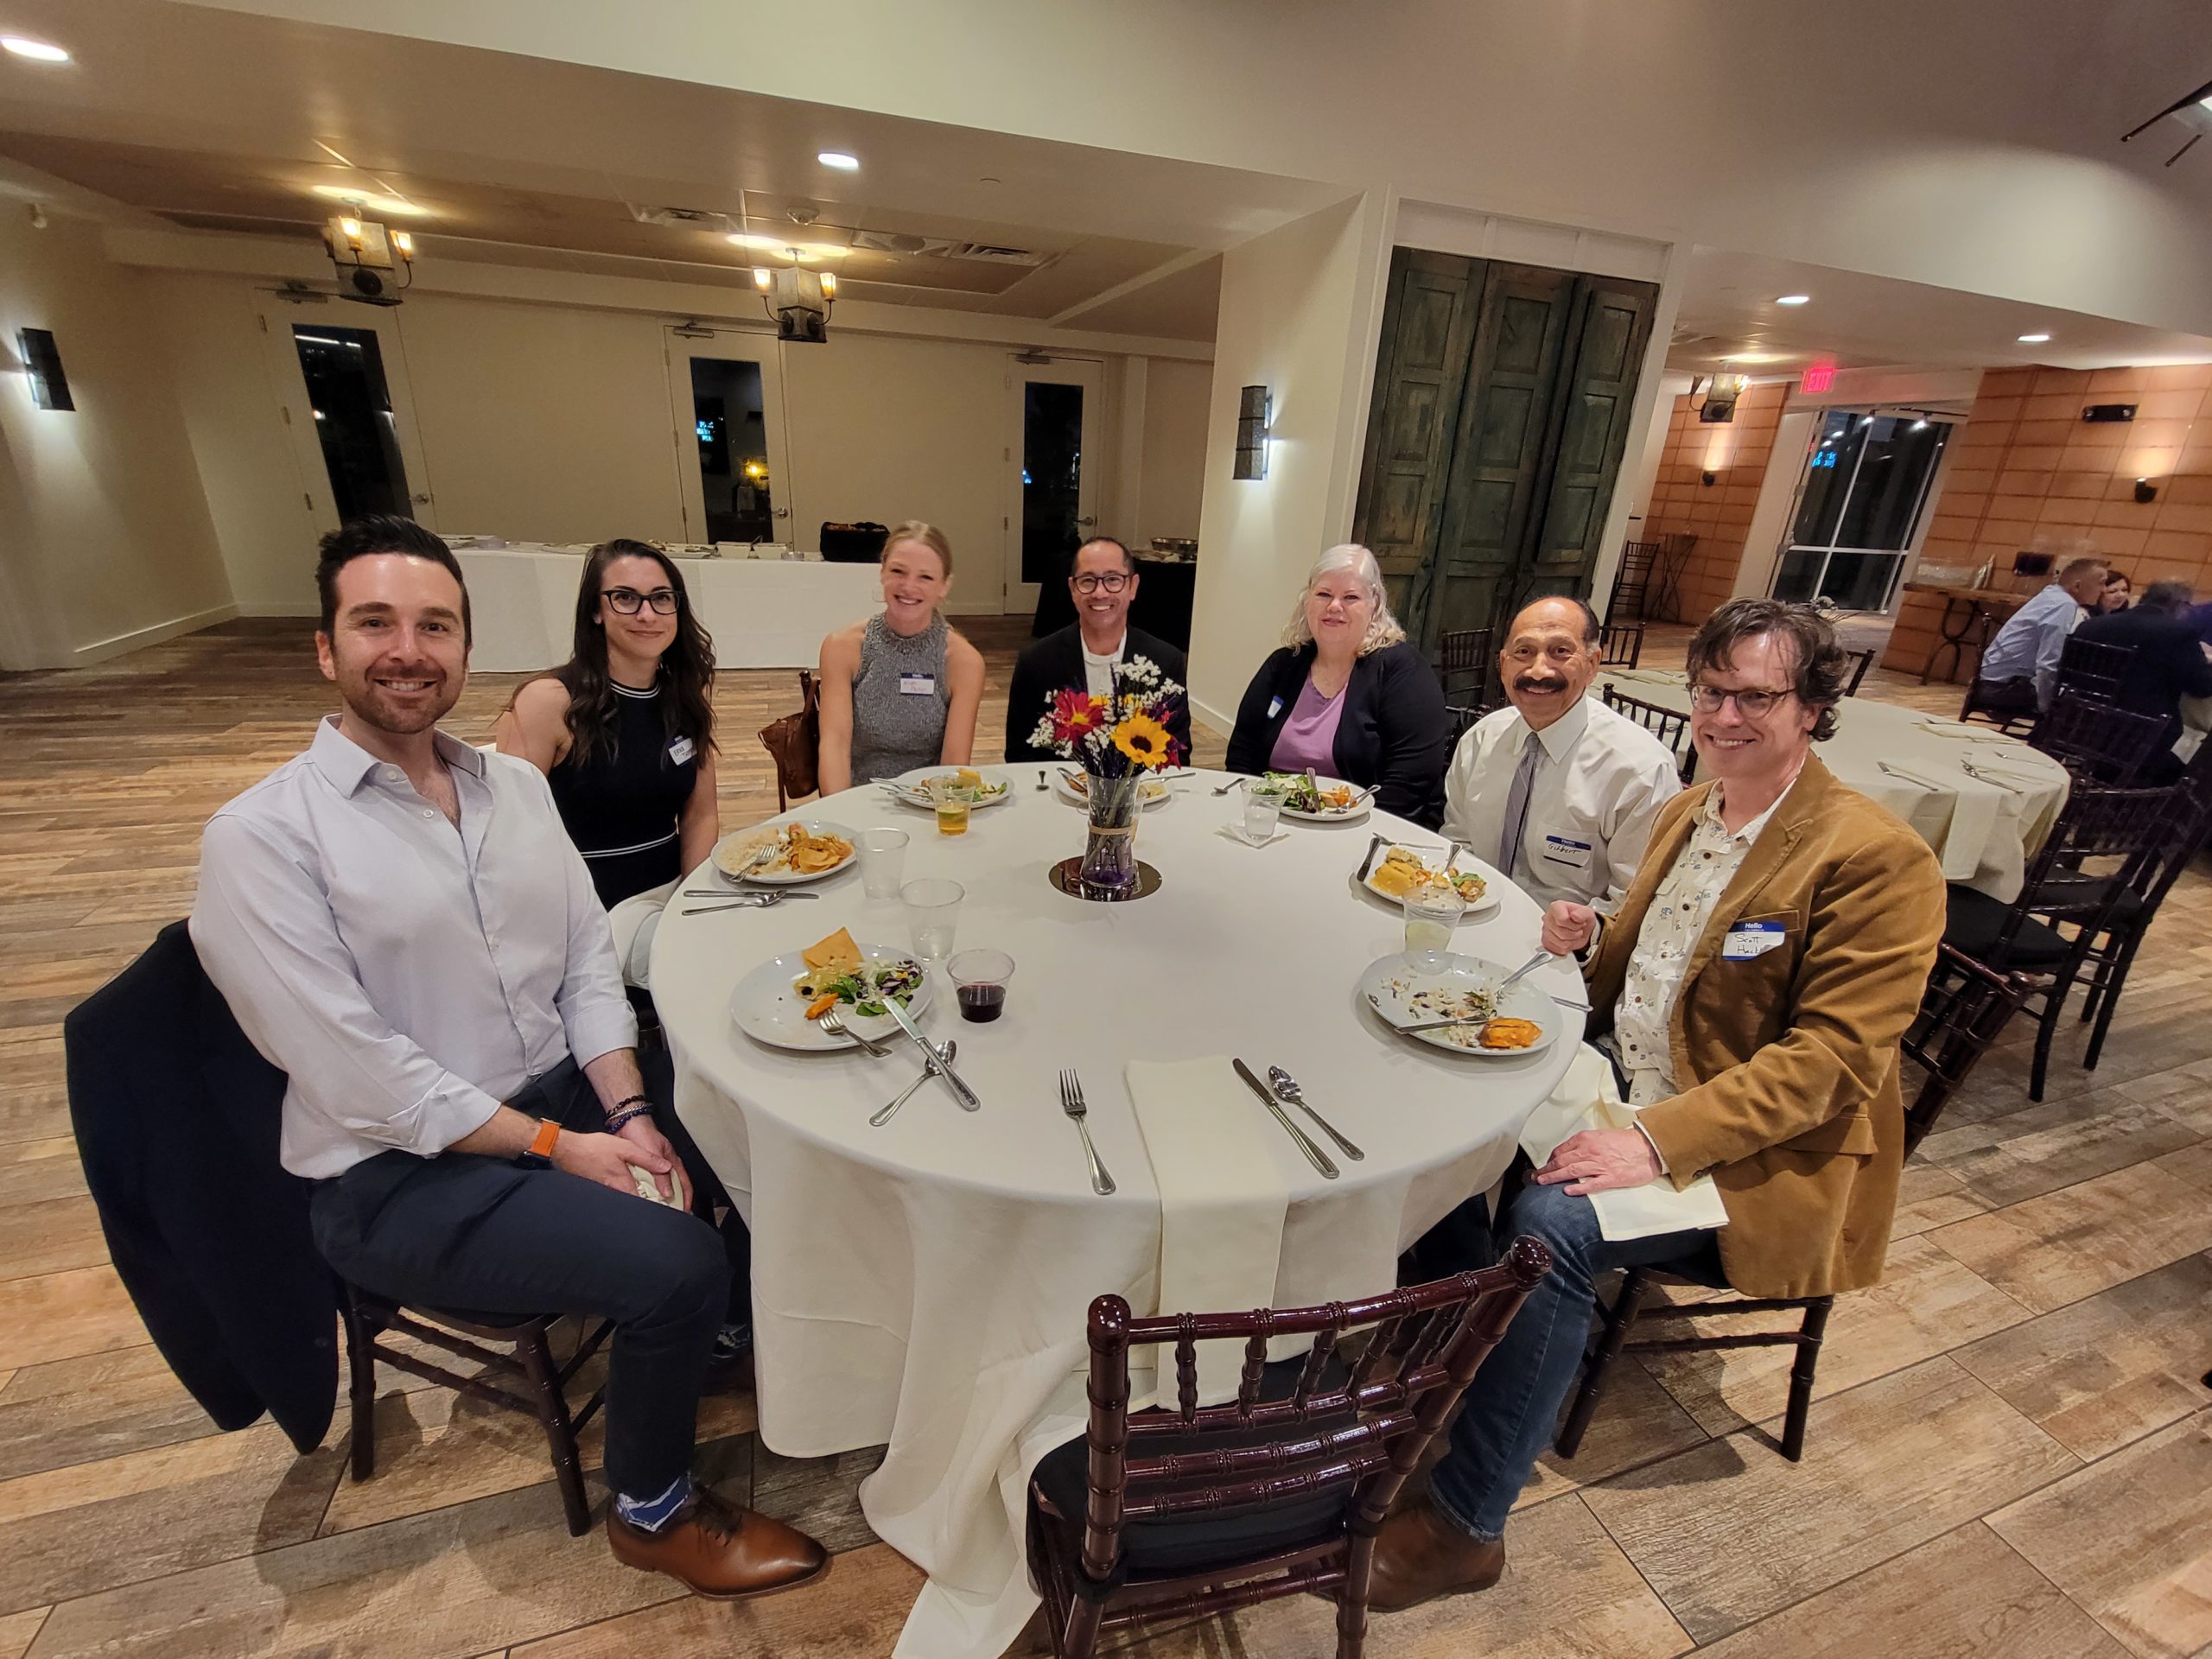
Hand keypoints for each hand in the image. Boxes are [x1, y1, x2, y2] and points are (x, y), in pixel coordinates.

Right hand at [551, 1129, 677, 1201]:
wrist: (568, 1150)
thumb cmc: (593, 1149)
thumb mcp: (625, 1148)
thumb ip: (647, 1159)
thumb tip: (666, 1167)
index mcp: (623, 1185)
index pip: (646, 1204)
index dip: (659, 1207)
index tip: (671, 1208)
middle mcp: (615, 1192)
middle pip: (638, 1204)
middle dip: (651, 1205)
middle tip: (666, 1203)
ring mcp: (607, 1192)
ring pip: (629, 1200)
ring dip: (641, 1199)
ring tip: (653, 1196)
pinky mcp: (602, 1188)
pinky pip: (619, 1195)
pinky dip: (629, 1193)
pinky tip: (633, 1186)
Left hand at [614, 1116, 692, 1209]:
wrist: (626, 1125)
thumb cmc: (643, 1133)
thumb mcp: (653, 1154)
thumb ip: (660, 1173)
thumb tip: (667, 1192)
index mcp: (672, 1162)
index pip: (685, 1184)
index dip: (687, 1198)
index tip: (685, 1210)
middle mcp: (664, 1166)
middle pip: (673, 1188)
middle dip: (674, 1201)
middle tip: (670, 1213)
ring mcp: (653, 1168)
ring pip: (660, 1188)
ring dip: (658, 1198)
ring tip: (657, 1209)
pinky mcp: (642, 1169)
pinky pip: (647, 1185)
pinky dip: (646, 1193)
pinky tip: (643, 1198)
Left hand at [1535, 1128, 1660, 1195]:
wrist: (1649, 1147)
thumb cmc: (1627, 1142)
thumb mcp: (1602, 1136)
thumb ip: (1586, 1144)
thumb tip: (1571, 1153)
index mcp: (1587, 1139)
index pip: (1562, 1150)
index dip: (1550, 1159)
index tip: (1545, 1165)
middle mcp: (1590, 1151)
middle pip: (1562, 1161)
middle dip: (1546, 1169)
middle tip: (1536, 1176)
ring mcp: (1600, 1165)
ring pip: (1571, 1171)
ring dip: (1554, 1177)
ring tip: (1543, 1182)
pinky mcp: (1610, 1178)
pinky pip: (1590, 1184)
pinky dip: (1577, 1187)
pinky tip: (1567, 1191)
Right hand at [1541, 901, 1597, 956]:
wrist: (1581, 928)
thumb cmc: (1582, 919)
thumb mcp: (1587, 912)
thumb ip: (1583, 913)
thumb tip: (1575, 916)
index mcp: (1556, 907)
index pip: (1562, 920)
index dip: (1574, 924)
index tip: (1578, 922)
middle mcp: (1548, 918)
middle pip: (1562, 933)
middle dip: (1575, 934)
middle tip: (1577, 929)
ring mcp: (1545, 931)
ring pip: (1561, 943)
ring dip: (1572, 941)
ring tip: (1573, 934)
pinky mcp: (1546, 943)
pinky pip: (1559, 950)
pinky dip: (1567, 948)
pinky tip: (1568, 939)